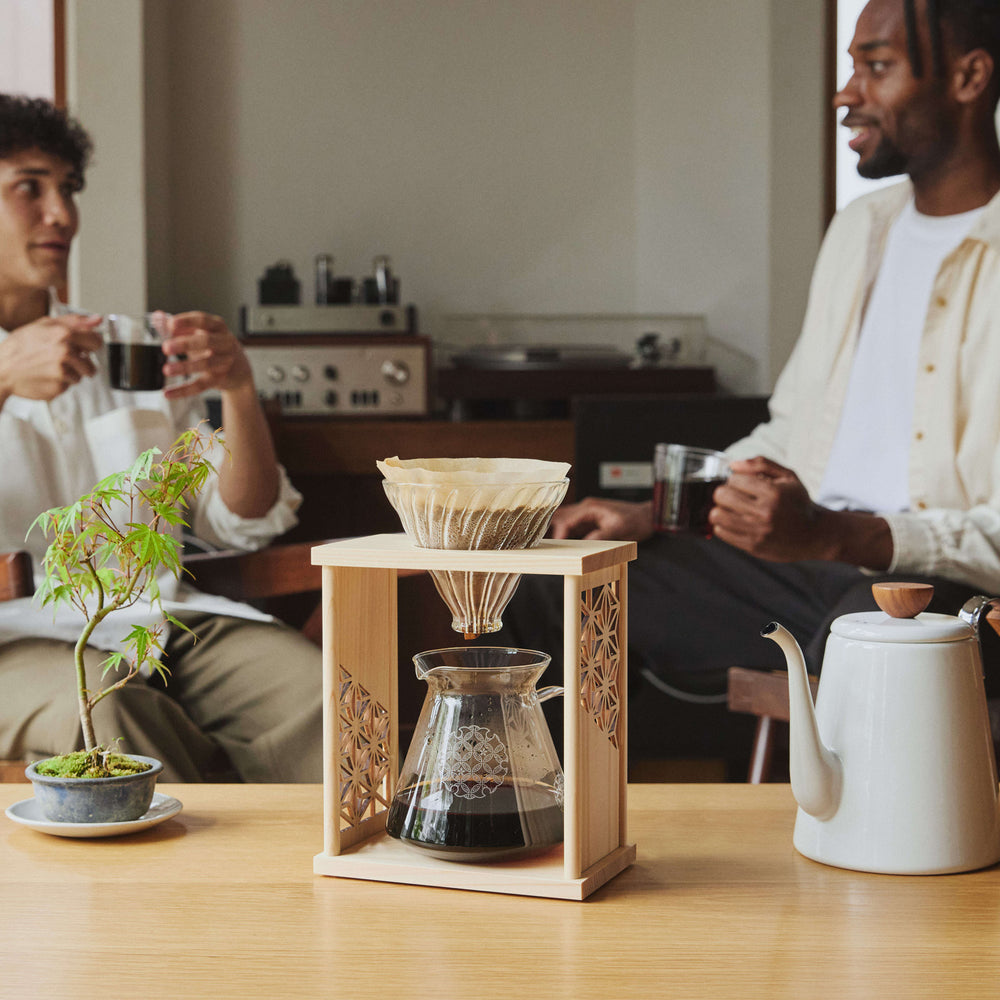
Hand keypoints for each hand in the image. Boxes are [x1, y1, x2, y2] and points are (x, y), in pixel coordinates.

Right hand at [0, 314, 102, 402]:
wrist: (1, 369)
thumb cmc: (19, 347)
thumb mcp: (43, 325)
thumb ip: (73, 321)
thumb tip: (96, 320)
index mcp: (63, 333)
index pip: (96, 341)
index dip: (90, 345)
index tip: (85, 348)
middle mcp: (65, 352)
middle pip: (91, 364)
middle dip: (81, 363)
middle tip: (64, 360)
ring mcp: (62, 371)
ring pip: (80, 376)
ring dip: (70, 374)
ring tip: (50, 368)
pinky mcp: (58, 387)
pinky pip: (68, 386)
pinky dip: (59, 383)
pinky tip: (45, 376)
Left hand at [160, 311, 253, 398]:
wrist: (238, 369)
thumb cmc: (214, 346)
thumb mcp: (200, 333)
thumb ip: (178, 326)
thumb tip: (157, 317)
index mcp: (218, 327)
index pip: (203, 321)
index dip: (187, 322)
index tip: (170, 324)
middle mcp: (225, 343)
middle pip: (207, 341)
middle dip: (185, 344)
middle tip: (166, 347)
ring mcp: (224, 362)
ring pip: (206, 364)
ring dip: (185, 367)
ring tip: (166, 370)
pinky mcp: (219, 380)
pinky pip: (201, 385)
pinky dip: (183, 390)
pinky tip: (168, 393)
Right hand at [549, 497, 653, 540]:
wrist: (648, 517)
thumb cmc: (636, 521)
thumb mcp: (621, 529)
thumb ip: (602, 535)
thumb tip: (584, 544)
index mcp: (590, 508)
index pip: (567, 519)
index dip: (559, 533)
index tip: (556, 545)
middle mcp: (584, 509)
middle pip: (559, 516)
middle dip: (547, 528)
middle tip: (538, 542)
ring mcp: (585, 516)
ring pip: (562, 521)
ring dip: (552, 531)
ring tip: (543, 543)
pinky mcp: (588, 523)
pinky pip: (570, 528)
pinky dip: (561, 535)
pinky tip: (556, 544)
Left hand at [710, 456, 834, 560]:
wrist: (814, 535)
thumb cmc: (798, 503)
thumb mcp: (788, 477)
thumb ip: (761, 464)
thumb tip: (733, 465)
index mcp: (774, 493)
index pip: (734, 479)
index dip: (736, 479)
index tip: (743, 485)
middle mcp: (765, 513)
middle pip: (721, 496)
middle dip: (724, 492)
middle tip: (733, 496)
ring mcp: (758, 532)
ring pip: (717, 515)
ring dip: (721, 509)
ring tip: (732, 509)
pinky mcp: (752, 546)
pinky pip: (721, 532)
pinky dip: (723, 525)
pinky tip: (734, 522)